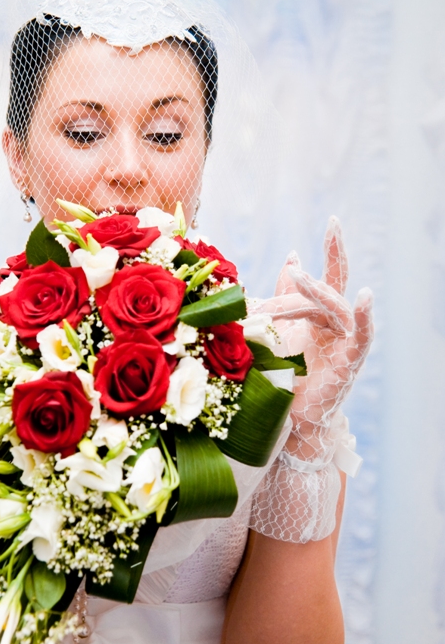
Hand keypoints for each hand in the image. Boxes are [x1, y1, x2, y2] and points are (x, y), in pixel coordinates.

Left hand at [257, 217, 373, 462]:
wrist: (288, 422)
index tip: (331, 221)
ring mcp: (343, 343)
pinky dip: (365, 317)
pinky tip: (367, 296)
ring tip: (298, 274)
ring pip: (333, 307)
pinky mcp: (348, 362)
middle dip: (336, 253)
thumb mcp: (277, 329)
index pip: (326, 279)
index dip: (329, 252)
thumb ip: (285, 296)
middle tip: (333, 224)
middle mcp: (334, 328)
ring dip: (313, 291)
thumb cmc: (285, 378)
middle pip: (334, 286)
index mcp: (318, 318)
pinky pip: (360, 336)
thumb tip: (293, 256)